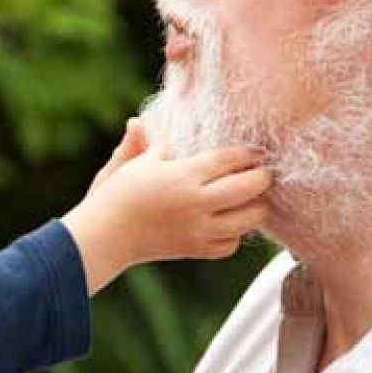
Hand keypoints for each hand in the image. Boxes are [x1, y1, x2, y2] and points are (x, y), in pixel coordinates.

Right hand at [63, 122, 271, 291]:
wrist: (106, 236)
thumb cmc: (115, 195)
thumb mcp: (129, 163)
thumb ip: (141, 142)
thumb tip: (137, 122)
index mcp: (182, 175)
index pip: (228, 160)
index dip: (248, 153)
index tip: (257, 151)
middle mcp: (196, 203)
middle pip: (248, 189)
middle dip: (263, 178)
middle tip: (265, 172)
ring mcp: (198, 230)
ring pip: (247, 221)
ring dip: (256, 208)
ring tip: (253, 198)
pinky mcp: (196, 250)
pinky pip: (231, 245)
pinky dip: (236, 234)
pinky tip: (229, 222)